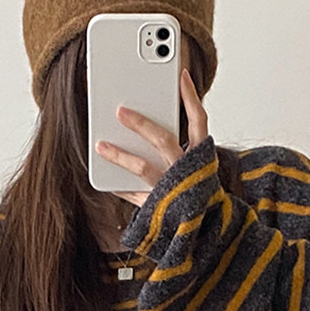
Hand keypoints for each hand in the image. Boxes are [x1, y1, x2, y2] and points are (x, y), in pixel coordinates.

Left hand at [93, 63, 210, 206]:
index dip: (191, 96)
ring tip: (100, 145)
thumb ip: (182, 146)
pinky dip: (119, 186)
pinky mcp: (158, 208)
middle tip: (120, 110)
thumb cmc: (197, 195)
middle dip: (140, 123)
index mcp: (201, 157)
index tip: (181, 74)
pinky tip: (106, 177)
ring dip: (120, 155)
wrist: (209, 236)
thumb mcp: (197, 167)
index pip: (198, 120)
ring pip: (143, 167)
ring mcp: (172, 190)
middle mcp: (187, 171)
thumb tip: (151, 126)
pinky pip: (134, 194)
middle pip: (163, 139)